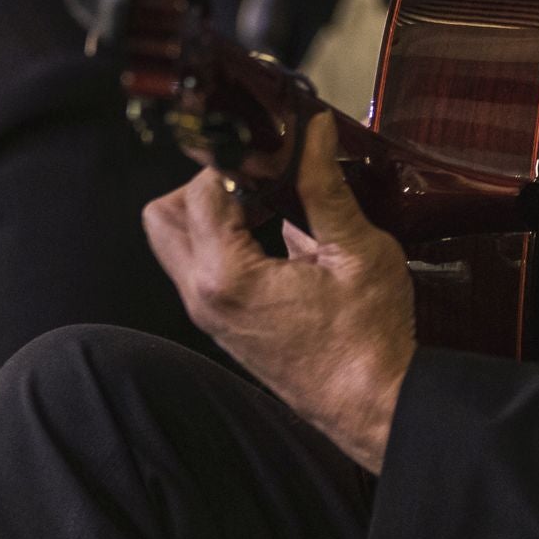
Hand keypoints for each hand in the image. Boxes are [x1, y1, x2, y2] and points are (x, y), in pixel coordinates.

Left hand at [143, 113, 415, 471]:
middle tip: (257, 173)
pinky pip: (200, 265)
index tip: (272, 147)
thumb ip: (325, 187)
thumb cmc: (370, 339)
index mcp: (229, 277)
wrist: (375, 406)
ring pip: (176, 242)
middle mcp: (204, 298)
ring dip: (212, 210)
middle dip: (204, 183)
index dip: (236, 158)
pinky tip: (273, 229)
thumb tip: (313, 133)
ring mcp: (209, 315)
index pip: (202, 190)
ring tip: (269, 198)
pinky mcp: (223, 323)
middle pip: (163, 216)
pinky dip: (223, 237)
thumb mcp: (358, 251)